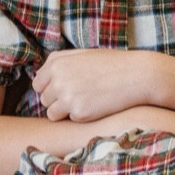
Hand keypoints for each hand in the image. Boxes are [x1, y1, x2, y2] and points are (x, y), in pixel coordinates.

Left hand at [32, 48, 167, 121]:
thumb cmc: (111, 64)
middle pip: (44, 99)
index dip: (50, 88)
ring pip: (52, 113)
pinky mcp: (79, 112)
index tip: (64, 89)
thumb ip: (60, 62)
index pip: (38, 83)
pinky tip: (94, 107)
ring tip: (85, 102)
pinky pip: (69, 120)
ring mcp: (67, 96)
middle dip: (58, 100)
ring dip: (65, 112)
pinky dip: (79, 117)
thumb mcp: (82, 55)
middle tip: (79, 96)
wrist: (136, 76)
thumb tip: (41, 76)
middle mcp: (58, 79)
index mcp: (56, 63)